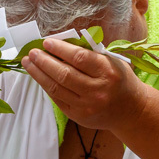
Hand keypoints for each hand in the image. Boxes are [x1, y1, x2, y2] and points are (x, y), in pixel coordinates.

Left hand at [21, 38, 145, 130]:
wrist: (130, 110)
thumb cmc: (119, 80)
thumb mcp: (112, 62)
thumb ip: (90, 53)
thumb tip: (60, 43)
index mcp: (108, 72)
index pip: (79, 58)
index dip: (60, 49)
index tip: (46, 42)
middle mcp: (97, 91)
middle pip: (64, 74)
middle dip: (44, 61)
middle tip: (32, 52)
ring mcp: (86, 106)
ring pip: (57, 88)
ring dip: (39, 74)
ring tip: (28, 63)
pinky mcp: (78, 116)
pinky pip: (57, 99)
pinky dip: (46, 86)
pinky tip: (39, 76)